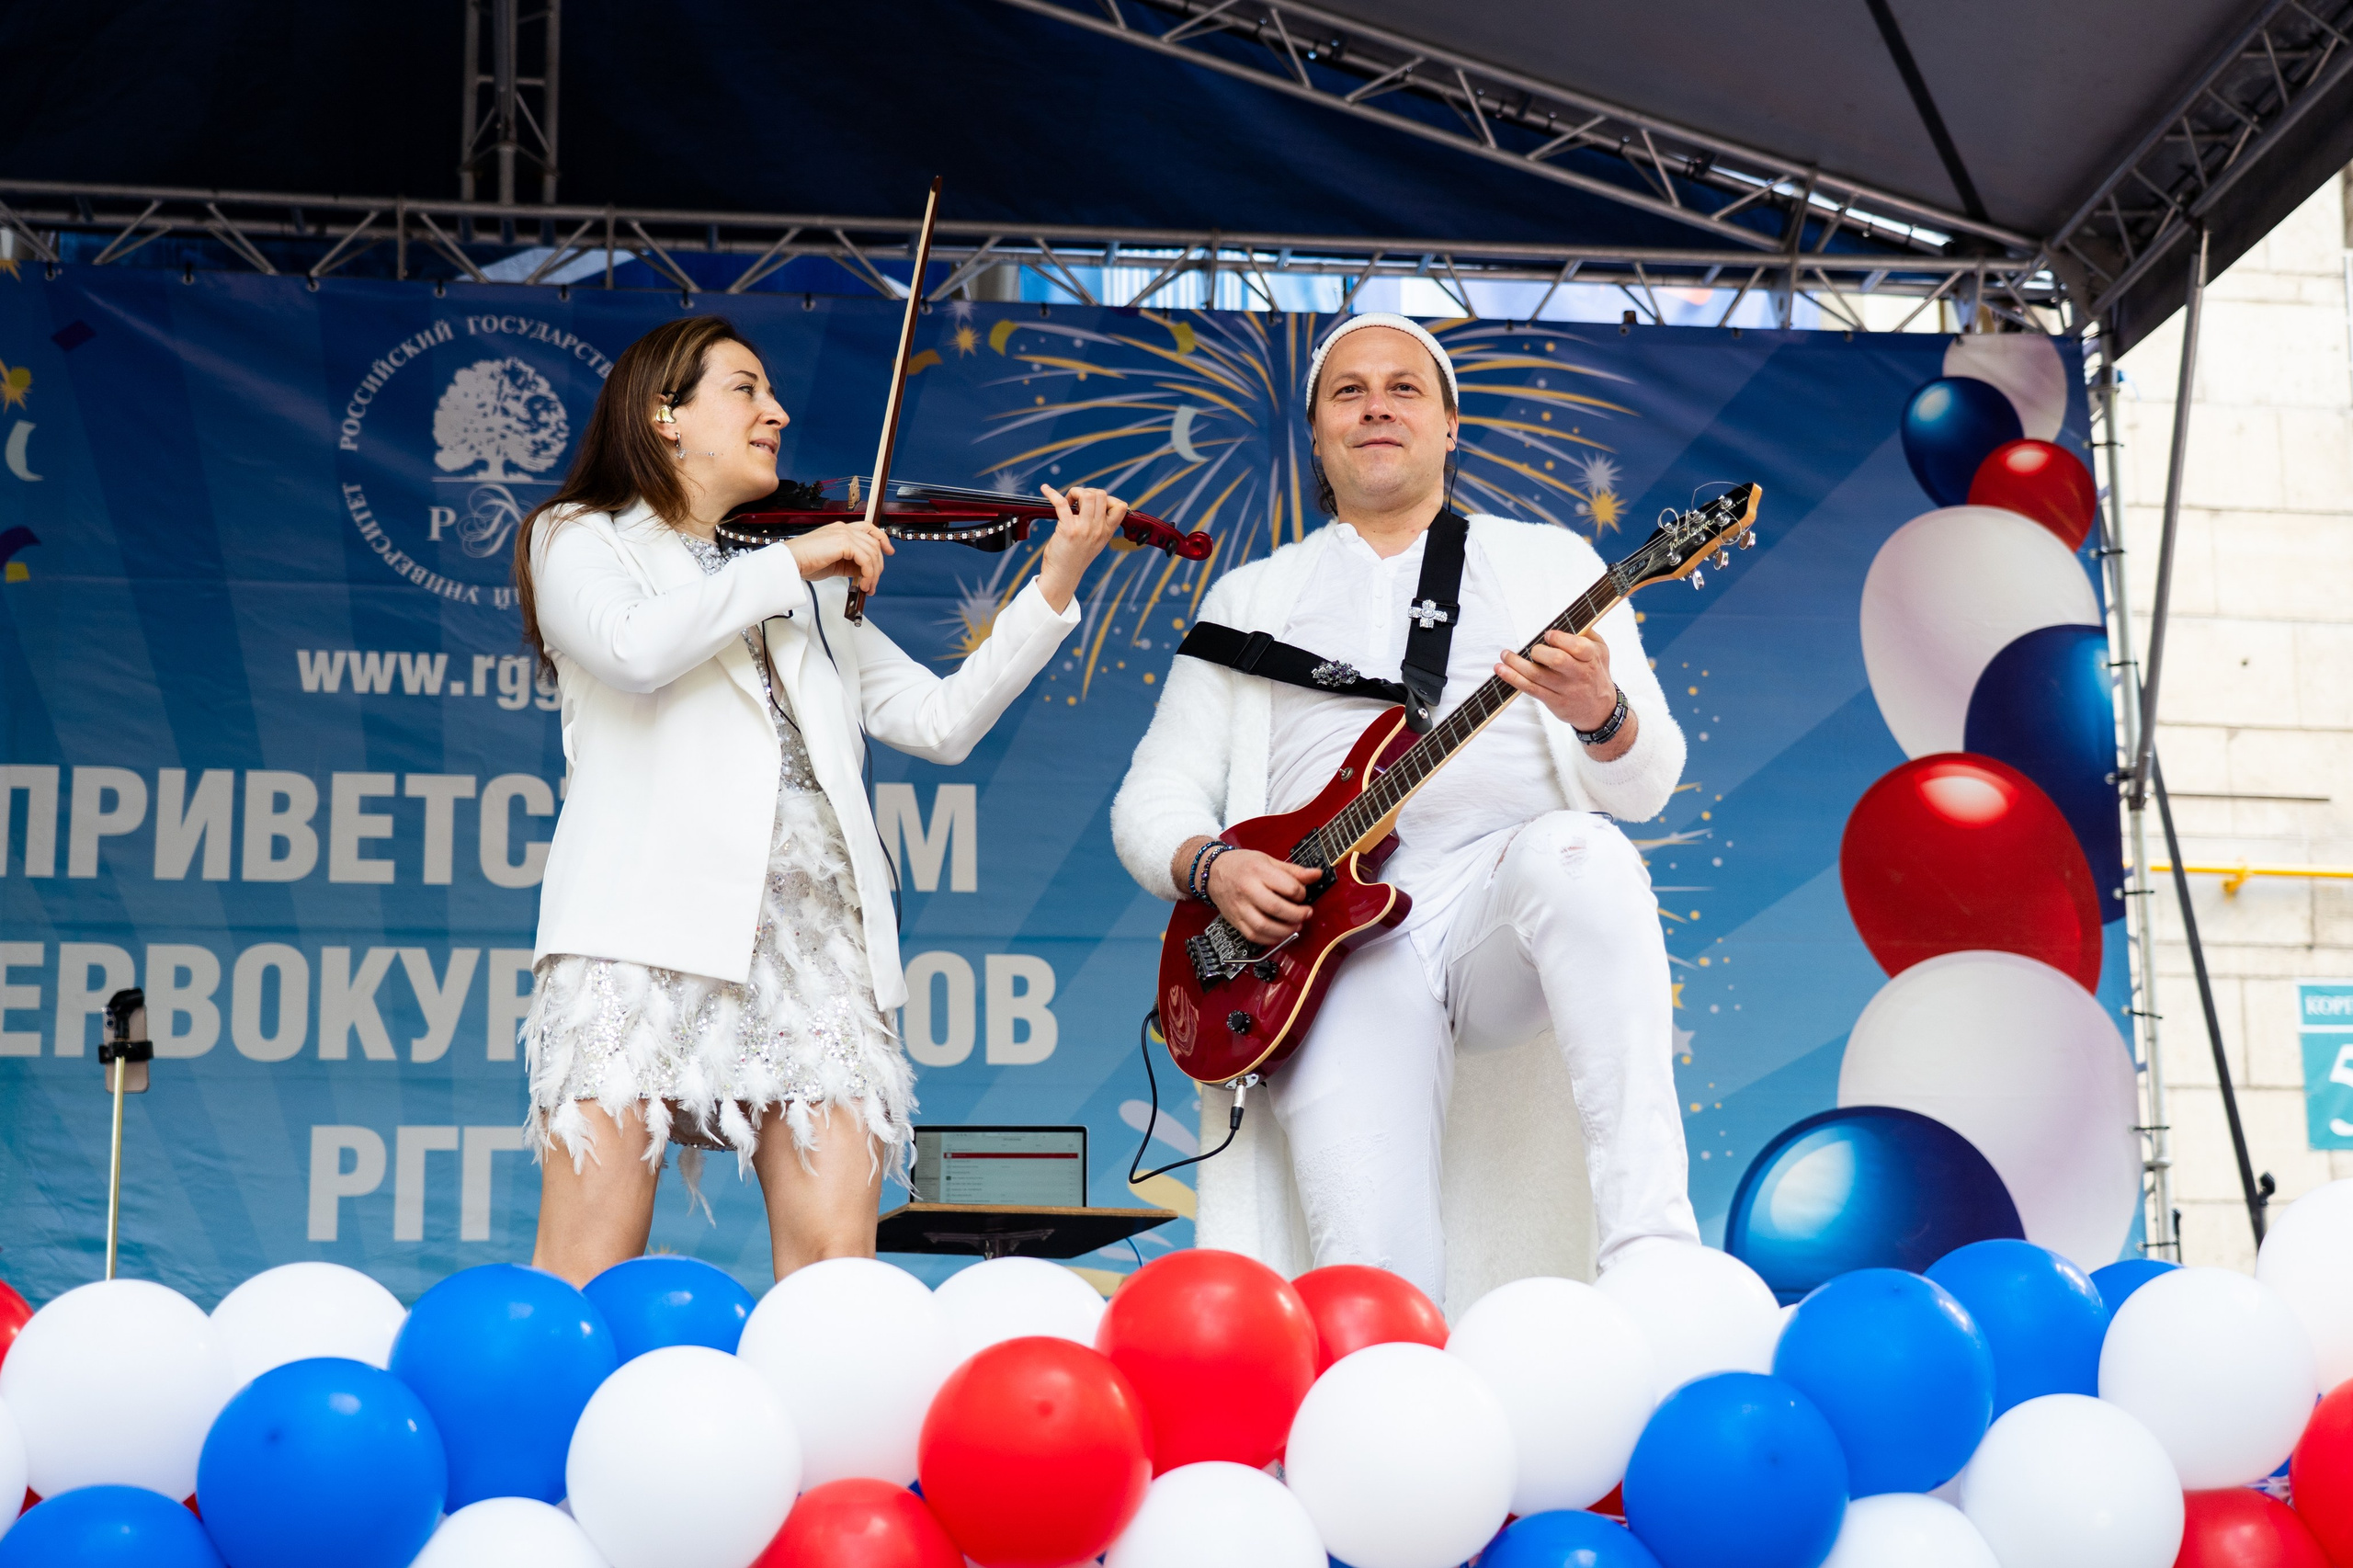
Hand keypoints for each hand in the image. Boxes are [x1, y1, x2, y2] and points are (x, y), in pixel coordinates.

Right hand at [786, 519, 893, 593]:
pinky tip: (863, 584)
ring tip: (867, 587)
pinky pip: (866, 559)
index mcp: (840, 530)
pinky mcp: (843, 542)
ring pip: (872, 552)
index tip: (889, 551)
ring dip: (873, 574)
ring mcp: (844, 533)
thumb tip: (864, 572)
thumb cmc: (805, 562)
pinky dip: (868, 574)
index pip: (868, 528)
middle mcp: (844, 529)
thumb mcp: (834, 563)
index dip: (882, 538)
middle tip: (873, 583)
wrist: (791, 562)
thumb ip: (850, 563)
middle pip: (874, 543)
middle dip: (878, 566)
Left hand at [1035, 484, 1130, 611]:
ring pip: (1087, 495)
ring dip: (1075, 492)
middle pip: (1101, 495)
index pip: (1120, 506)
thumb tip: (1093, 502)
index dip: (1107, 498)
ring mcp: (1084, 529)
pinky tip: (1046, 490)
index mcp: (1107, 532)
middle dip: (1087, 492)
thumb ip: (1099, 525)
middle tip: (1076, 503)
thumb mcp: (1096, 542)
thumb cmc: (1075, 558)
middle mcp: (1098, 529)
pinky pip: (1062, 503)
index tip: (1094, 504)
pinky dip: (1052, 493)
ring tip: (1067, 502)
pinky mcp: (1068, 529)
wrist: (1063, 575)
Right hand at [1171, 837, 1317, 943]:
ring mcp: (1240, 907)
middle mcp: (1248, 889)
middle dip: (1297, 915)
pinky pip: (1254, 935)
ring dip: (1285, 931)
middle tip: (1306, 914)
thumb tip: (1316, 875)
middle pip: (1276, 908)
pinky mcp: (1235, 920)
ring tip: (1296, 926)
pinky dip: (1270, 939)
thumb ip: (1293, 870)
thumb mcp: (1268, 860)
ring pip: (1264, 926)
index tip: (1302, 895)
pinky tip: (1280, 934)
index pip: (1287, 886)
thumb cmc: (1241, 865)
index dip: (1301, 893)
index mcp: (1258, 871)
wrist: (1212, 871)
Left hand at [1499, 629, 1618, 726]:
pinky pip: (1530, 689)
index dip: (1559, 639)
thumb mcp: (1601, 651)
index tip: (1548, 635)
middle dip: (1540, 651)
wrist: (1599, 709)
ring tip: (1505, 655)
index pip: (1577, 646)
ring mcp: (1565, 689)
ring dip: (1516, 664)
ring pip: (1537, 675)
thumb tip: (1569, 617)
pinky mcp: (1553, 701)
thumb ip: (1587, 634)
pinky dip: (1513, 678)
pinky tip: (1501, 670)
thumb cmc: (1595, 673)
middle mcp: (1579, 674)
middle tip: (1533, 650)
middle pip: (1557, 660)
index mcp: (1591, 658)